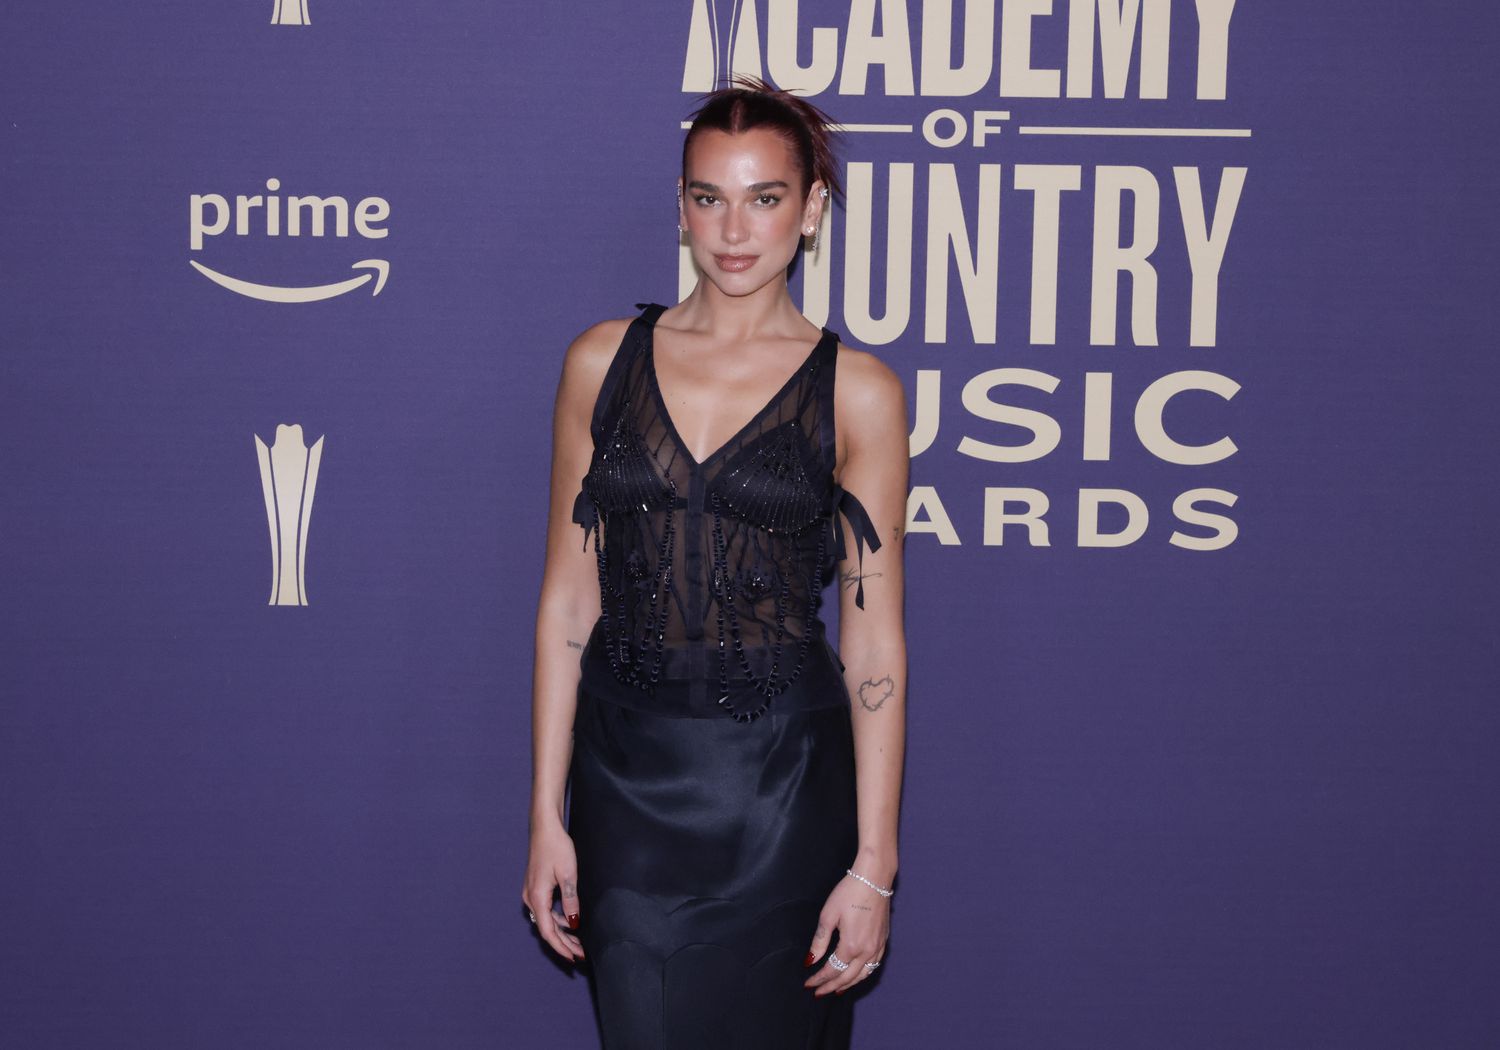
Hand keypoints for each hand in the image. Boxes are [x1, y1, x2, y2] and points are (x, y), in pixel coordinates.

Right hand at [521, 820, 584, 962]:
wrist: (545, 827)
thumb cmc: (556, 847)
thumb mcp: (568, 875)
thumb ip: (571, 901)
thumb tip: (574, 923)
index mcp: (537, 898)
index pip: (548, 932)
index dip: (561, 947)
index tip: (574, 958)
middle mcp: (530, 898)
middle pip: (547, 929)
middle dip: (564, 943)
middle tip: (580, 954)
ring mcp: (532, 893)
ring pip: (547, 920)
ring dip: (562, 932)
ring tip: (578, 942)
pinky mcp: (536, 887)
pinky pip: (546, 910)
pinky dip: (558, 919)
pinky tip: (570, 922)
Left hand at [803, 871, 889, 996]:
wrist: (874, 878)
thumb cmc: (849, 892)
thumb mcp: (828, 915)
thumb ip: (819, 941)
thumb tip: (810, 960)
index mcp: (851, 945)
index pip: (832, 970)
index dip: (819, 979)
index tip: (808, 984)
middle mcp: (867, 950)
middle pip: (847, 977)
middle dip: (831, 986)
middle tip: (819, 993)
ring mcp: (878, 946)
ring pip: (863, 974)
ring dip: (848, 984)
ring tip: (836, 989)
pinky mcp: (883, 940)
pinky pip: (874, 965)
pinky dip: (863, 974)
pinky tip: (857, 974)